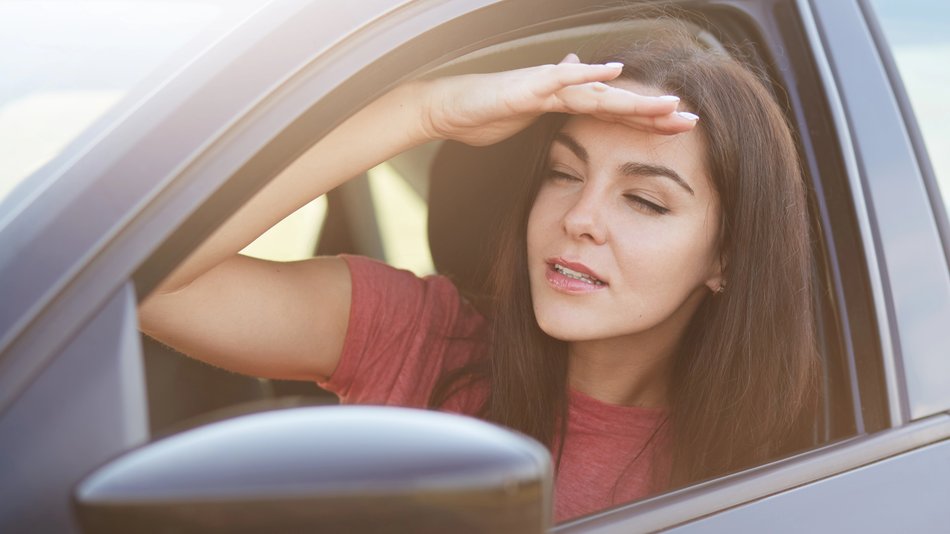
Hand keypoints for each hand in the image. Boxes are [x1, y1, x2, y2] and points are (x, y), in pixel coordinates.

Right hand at [418, 54, 697, 145]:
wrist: (450, 107)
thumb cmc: (486, 114)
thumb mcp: (529, 116)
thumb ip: (555, 106)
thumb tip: (575, 81)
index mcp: (568, 104)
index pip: (615, 113)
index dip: (646, 122)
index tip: (678, 132)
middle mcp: (565, 90)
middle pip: (617, 101)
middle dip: (654, 113)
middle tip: (691, 121)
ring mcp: (548, 85)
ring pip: (599, 90)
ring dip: (634, 97)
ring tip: (668, 104)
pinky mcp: (528, 86)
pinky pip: (561, 78)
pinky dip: (586, 74)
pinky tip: (612, 71)